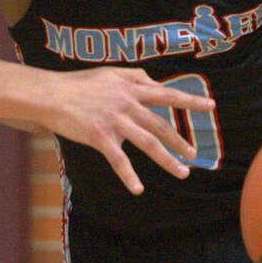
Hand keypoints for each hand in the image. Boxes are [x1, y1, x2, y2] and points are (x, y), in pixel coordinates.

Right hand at [42, 68, 214, 195]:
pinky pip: (119, 160)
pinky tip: (138, 189)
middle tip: (194, 154)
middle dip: (180, 141)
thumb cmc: (79, 84)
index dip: (190, 100)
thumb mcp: (110, 73)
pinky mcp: (100, 136)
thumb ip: (134, 77)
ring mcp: (114, 121)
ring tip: (183, 172)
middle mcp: (127, 104)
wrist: (51, 95)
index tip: (211, 105)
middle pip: (160, 124)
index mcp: (131, 88)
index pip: (167, 94)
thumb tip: (155, 83)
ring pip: (148, 142)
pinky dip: (129, 175)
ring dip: (167, 159)